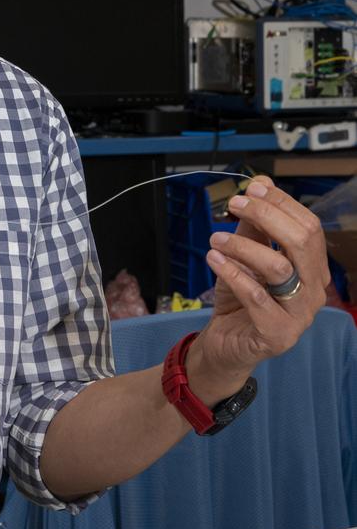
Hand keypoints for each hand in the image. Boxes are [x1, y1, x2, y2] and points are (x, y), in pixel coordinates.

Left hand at [189, 176, 328, 398]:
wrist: (226, 343)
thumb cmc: (239, 298)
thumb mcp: (245, 256)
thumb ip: (254, 226)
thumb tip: (261, 185)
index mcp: (312, 267)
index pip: (309, 226)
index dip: (281, 203)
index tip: (251, 189)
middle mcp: (314, 290)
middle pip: (301, 242)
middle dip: (266, 216)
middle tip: (234, 205)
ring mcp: (300, 315)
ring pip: (279, 268)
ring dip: (243, 246)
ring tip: (215, 239)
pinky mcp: (278, 335)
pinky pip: (256, 298)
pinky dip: (232, 274)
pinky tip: (214, 260)